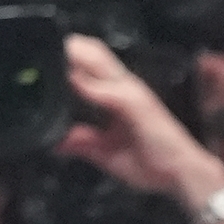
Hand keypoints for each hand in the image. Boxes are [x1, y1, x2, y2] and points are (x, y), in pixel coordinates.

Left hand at [53, 35, 223, 207]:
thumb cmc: (150, 162)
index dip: (68, 55)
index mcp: (117, 93)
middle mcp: (125, 86)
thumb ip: (82, 143)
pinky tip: (72, 81)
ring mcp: (132, 93)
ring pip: (100, 62)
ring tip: (49, 54)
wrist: (184, 176)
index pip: (92, 63)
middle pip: (94, 53)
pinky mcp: (139, 105)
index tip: (40, 55)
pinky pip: (110, 90)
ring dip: (75, 57)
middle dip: (67, 48)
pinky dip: (89, 86)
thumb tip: (53, 142)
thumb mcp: (106, 154)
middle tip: (40, 50)